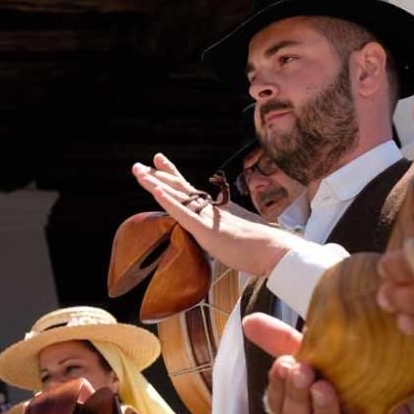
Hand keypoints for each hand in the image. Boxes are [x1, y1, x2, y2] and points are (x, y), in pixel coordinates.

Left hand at [132, 153, 302, 275]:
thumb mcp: (241, 236)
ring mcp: (208, 219)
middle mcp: (211, 210)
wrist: (275, 251)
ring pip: (177, 196)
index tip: (160, 162)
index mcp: (218, 211)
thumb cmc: (263, 249)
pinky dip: (168, 201)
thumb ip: (231, 233)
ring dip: (156, 183)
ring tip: (139, 171)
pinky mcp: (207, 230)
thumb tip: (228, 237)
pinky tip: (155, 191)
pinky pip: (184, 214)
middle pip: (180, 189)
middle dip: (158, 176)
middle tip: (139, 165)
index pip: (191, 191)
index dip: (174, 177)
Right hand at [242, 313, 413, 413]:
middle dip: (298, 395)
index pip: (279, 401)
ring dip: (323, 410)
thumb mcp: (318, 358)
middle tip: (302, 371)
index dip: (279, 385)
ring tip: (325, 388)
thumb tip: (248, 321)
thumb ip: (283, 342)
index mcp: (298, 408)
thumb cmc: (348, 382)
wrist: (398, 407)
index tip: (283, 364)